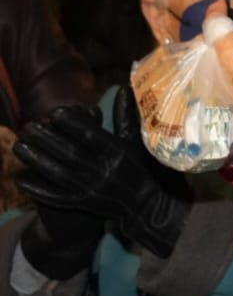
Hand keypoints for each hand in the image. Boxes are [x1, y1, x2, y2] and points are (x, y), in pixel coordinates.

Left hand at [15, 88, 191, 258]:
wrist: (149, 207)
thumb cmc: (145, 169)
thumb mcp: (140, 142)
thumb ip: (128, 117)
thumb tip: (123, 89)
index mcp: (120, 154)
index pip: (92, 137)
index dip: (72, 124)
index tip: (54, 112)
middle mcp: (106, 172)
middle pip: (71, 154)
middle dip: (47, 140)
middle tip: (28, 127)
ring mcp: (93, 190)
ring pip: (60, 173)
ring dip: (37, 160)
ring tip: (20, 146)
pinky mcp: (85, 204)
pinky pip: (57, 196)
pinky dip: (38, 188)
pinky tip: (21, 178)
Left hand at [211, 0, 232, 143]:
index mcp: (231, 51)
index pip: (213, 20)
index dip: (220, 8)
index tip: (229, 4)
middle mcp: (216, 64)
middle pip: (210, 37)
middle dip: (224, 29)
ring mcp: (215, 80)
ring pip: (212, 54)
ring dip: (224, 47)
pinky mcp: (218, 93)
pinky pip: (215, 70)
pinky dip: (225, 65)